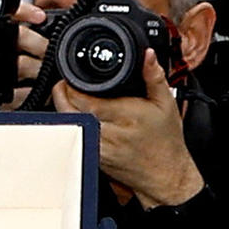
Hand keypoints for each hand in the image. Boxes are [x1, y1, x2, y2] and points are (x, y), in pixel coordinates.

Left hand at [54, 42, 205, 208]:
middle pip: (68, 110)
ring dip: (65, 109)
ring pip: (68, 124)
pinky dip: (73, 124)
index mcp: (123, 115)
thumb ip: (154, 76)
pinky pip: (75, 136)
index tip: (72, 77)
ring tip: (74, 99)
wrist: (164, 175)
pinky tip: (81, 116)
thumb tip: (148, 54)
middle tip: (68, 85)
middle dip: (63, 94)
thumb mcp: (165, 103)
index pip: (82, 98)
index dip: (71, 84)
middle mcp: (107, 133)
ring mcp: (97, 147)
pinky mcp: (92, 158)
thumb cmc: (166, 141)